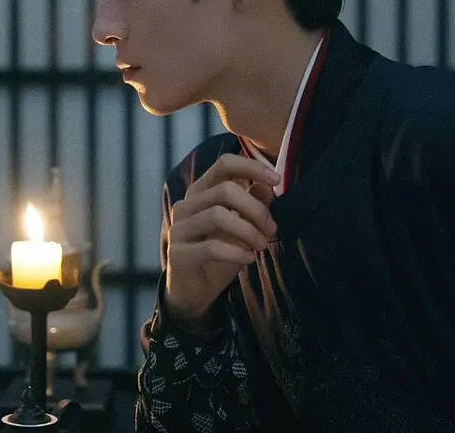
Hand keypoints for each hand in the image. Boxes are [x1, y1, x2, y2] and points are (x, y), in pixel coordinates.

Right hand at [164, 153, 278, 331]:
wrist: (194, 291)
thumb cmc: (220, 253)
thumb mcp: (242, 227)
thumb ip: (253, 204)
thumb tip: (269, 185)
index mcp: (201, 192)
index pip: (224, 164)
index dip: (252, 166)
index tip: (277, 179)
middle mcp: (186, 205)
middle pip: (225, 189)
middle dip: (256, 208)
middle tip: (272, 229)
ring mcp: (178, 229)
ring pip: (218, 215)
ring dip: (248, 231)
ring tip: (261, 245)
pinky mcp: (177, 254)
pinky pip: (211, 247)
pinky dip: (237, 252)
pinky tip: (249, 259)